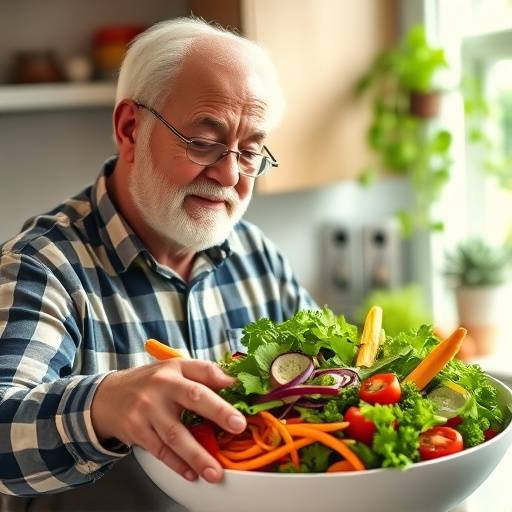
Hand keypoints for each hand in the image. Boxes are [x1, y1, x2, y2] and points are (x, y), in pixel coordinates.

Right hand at [90, 359, 245, 482]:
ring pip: (176, 434)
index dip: (225, 380)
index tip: (243, 392)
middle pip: (194, 397)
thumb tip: (235, 383)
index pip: (204, 370)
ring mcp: (147, 409)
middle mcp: (162, 386)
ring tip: (215, 472)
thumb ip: (203, 373)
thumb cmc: (150, 382)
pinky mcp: (136, 430)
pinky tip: (191, 473)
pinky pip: (160, 451)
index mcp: (175, 368)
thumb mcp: (173, 369)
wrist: (108, 396)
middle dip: (218, 412)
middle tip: (238, 426)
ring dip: (197, 455)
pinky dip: (177, 464)